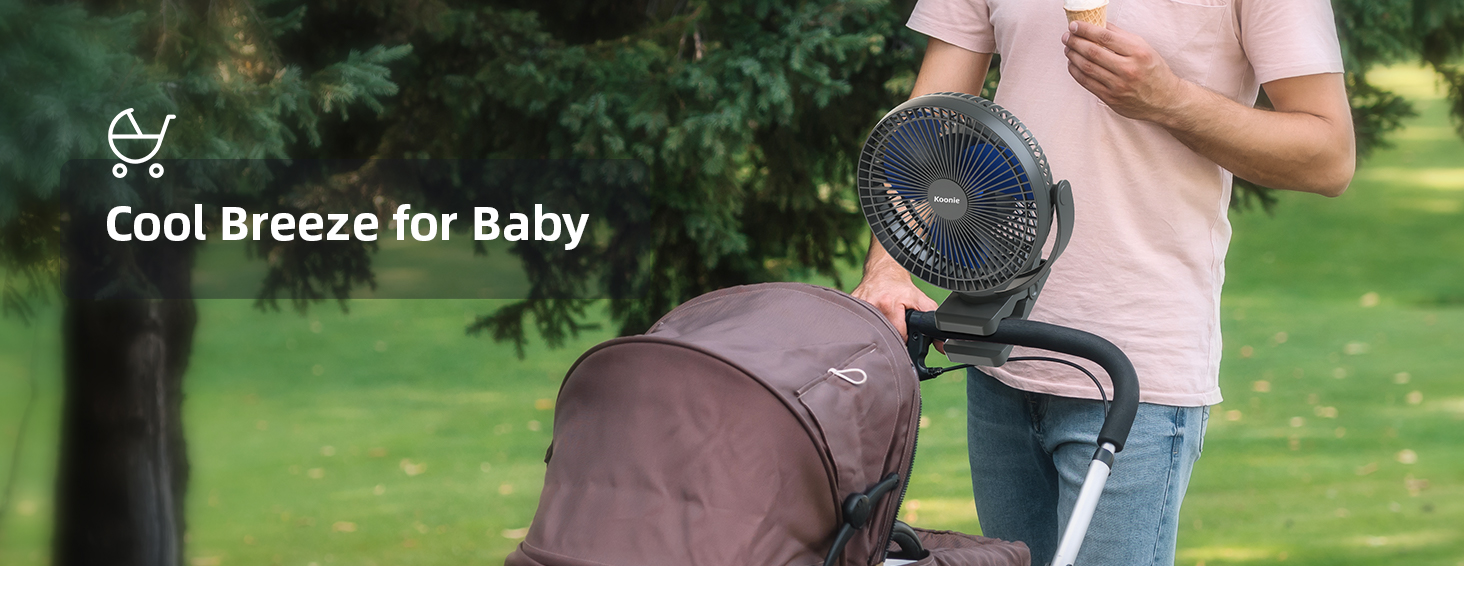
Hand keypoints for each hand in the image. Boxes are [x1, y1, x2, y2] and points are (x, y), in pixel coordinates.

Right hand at [851, 266, 942, 352]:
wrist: (882, 270)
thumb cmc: (899, 286)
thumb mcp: (919, 299)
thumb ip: (933, 319)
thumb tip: (942, 345)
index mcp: (889, 305)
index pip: (897, 337)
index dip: (903, 341)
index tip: (904, 336)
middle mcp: (872, 306)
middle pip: (882, 336)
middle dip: (889, 337)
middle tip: (893, 328)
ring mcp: (859, 306)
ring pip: (869, 332)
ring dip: (876, 331)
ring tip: (882, 323)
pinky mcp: (851, 306)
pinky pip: (858, 324)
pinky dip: (864, 325)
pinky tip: (869, 319)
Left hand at [1062, 21, 1186, 123]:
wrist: (1165, 100)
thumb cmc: (1154, 70)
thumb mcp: (1144, 48)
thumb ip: (1121, 36)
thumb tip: (1099, 24)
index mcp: (1137, 52)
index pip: (1105, 37)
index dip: (1085, 30)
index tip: (1074, 25)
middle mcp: (1128, 69)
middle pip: (1092, 52)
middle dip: (1075, 42)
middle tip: (1066, 36)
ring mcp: (1118, 86)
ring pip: (1087, 68)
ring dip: (1072, 56)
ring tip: (1068, 48)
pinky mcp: (1111, 98)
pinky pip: (1087, 83)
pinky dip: (1075, 72)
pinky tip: (1072, 64)